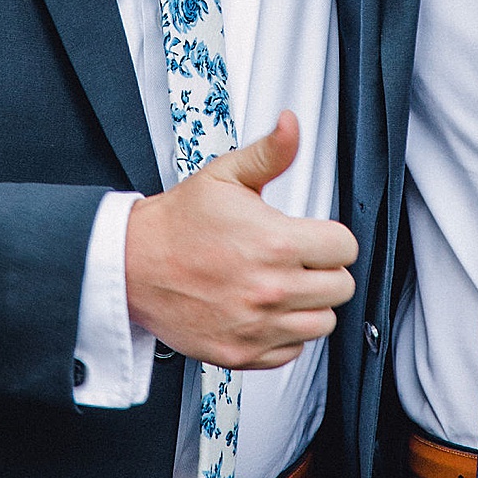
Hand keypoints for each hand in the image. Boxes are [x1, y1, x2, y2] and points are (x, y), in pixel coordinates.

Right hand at [123, 112, 357, 371]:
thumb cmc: (178, 222)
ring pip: (322, 323)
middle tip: (300, 261)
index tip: (316, 238)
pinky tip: (266, 311)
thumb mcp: (225, 176)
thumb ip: (269, 152)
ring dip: (310, 305)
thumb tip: (291, 124)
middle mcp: (271, 289)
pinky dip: (284, 333)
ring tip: (285, 286)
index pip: (345, 248)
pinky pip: (291, 351)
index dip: (332, 238)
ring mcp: (257, 325)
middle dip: (325, 270)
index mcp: (276, 243)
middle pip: (340, 287)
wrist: (132, 265)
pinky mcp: (242, 353)